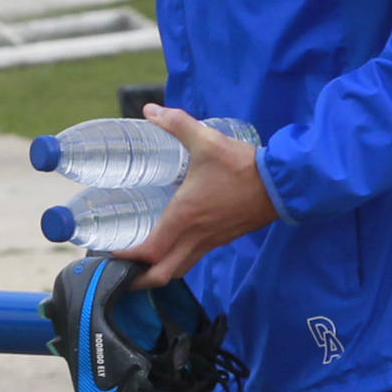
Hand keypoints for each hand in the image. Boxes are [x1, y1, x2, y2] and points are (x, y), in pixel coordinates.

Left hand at [110, 103, 277, 288]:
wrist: (280, 184)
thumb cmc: (240, 165)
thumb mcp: (206, 140)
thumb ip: (177, 124)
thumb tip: (150, 111)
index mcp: (185, 216)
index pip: (150, 251)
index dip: (127, 257)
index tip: (111, 251)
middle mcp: (195, 236)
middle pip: (162, 275)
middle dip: (139, 279)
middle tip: (122, 270)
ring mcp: (211, 242)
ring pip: (179, 270)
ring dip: (158, 272)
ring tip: (141, 262)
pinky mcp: (222, 240)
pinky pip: (194, 259)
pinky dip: (177, 261)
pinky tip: (172, 244)